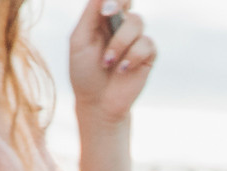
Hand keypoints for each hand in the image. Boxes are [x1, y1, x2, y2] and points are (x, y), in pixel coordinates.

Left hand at [70, 3, 155, 129]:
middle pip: (127, 3)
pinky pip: (147, 44)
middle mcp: (120, 26)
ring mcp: (135, 40)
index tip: (106, 8)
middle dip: (118, 7)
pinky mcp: (147, 55)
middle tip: (107, 15)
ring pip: (137, 22)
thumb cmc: (84, 73)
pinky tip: (123, 69)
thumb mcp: (79, 40)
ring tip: (108, 62)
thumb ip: (90, 14)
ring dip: (120, 42)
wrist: (98, 103)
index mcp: (102, 19)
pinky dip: (133, 56)